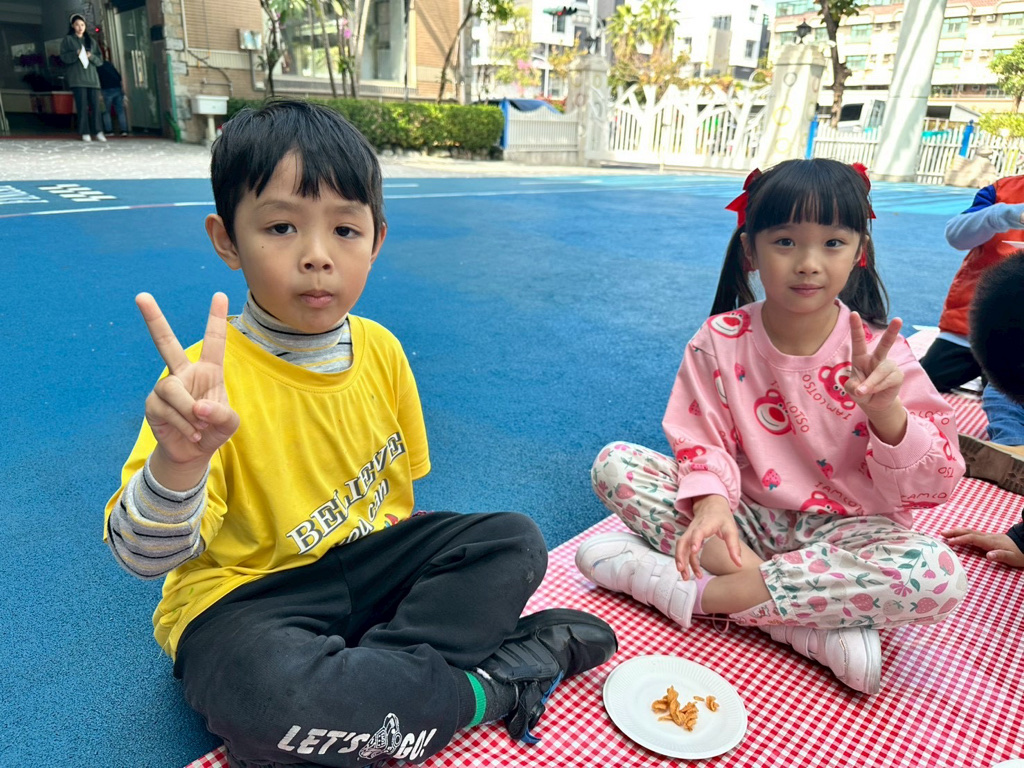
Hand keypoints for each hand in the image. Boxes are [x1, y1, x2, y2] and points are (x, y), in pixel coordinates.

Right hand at [136, 293, 239, 473]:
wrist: (192, 453)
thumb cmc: (213, 430)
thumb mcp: (229, 423)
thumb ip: (222, 414)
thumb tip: (198, 407)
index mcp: (207, 371)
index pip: (213, 341)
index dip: (216, 319)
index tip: (219, 294)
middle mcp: (183, 373)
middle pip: (166, 343)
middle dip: (154, 319)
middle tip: (141, 295)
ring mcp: (166, 387)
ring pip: (173, 390)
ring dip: (190, 412)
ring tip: (201, 428)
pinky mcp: (153, 404)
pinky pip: (168, 410)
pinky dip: (185, 425)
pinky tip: (193, 434)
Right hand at [674, 495, 742, 578]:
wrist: (710, 505)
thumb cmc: (721, 518)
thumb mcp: (731, 529)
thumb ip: (734, 546)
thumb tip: (739, 564)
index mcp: (706, 524)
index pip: (698, 531)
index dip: (695, 540)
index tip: (694, 550)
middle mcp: (694, 528)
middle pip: (683, 541)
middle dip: (681, 556)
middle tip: (683, 570)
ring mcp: (689, 533)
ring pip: (681, 547)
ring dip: (681, 561)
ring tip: (686, 577)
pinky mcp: (688, 538)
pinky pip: (684, 550)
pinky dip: (686, 561)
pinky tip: (691, 571)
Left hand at [846, 312, 904, 415]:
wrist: (874, 403)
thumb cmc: (860, 391)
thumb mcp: (851, 389)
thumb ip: (852, 386)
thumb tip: (861, 387)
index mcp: (861, 358)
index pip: (858, 341)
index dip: (856, 327)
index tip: (853, 313)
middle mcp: (876, 359)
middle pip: (885, 344)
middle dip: (892, 332)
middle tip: (898, 319)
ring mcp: (889, 366)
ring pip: (881, 371)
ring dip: (871, 383)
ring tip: (863, 391)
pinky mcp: (897, 376)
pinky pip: (888, 380)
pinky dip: (878, 388)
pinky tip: (877, 391)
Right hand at [942, 527, 1023, 567]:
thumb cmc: (1018, 554)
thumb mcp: (1012, 558)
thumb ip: (1000, 556)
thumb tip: (988, 556)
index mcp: (990, 542)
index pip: (972, 538)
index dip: (961, 539)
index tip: (950, 542)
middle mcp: (986, 537)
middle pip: (968, 532)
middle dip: (954, 532)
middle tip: (942, 533)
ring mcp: (986, 536)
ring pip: (969, 531)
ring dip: (957, 532)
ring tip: (945, 533)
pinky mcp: (987, 538)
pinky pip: (971, 534)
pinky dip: (962, 533)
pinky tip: (958, 536)